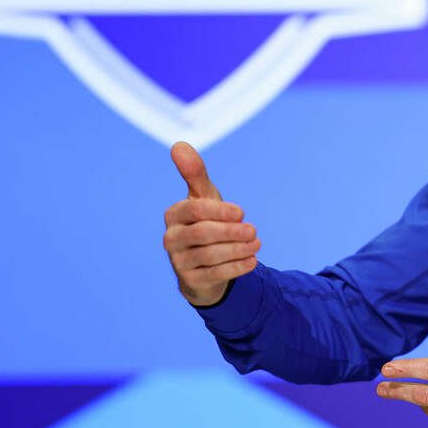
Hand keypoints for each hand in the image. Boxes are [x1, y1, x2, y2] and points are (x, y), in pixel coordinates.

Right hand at [163, 141, 259, 306]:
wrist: (204, 263)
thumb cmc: (206, 222)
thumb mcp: (204, 197)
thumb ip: (194, 173)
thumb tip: (178, 145)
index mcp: (174, 215)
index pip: (195, 210)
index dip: (219, 211)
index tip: (242, 212)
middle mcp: (171, 239)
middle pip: (202, 234)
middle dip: (231, 232)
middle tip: (254, 230)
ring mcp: (178, 262)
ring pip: (209, 256)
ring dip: (237, 249)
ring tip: (256, 243)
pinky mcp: (190, 282)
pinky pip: (214, 275)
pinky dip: (236, 267)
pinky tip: (252, 261)